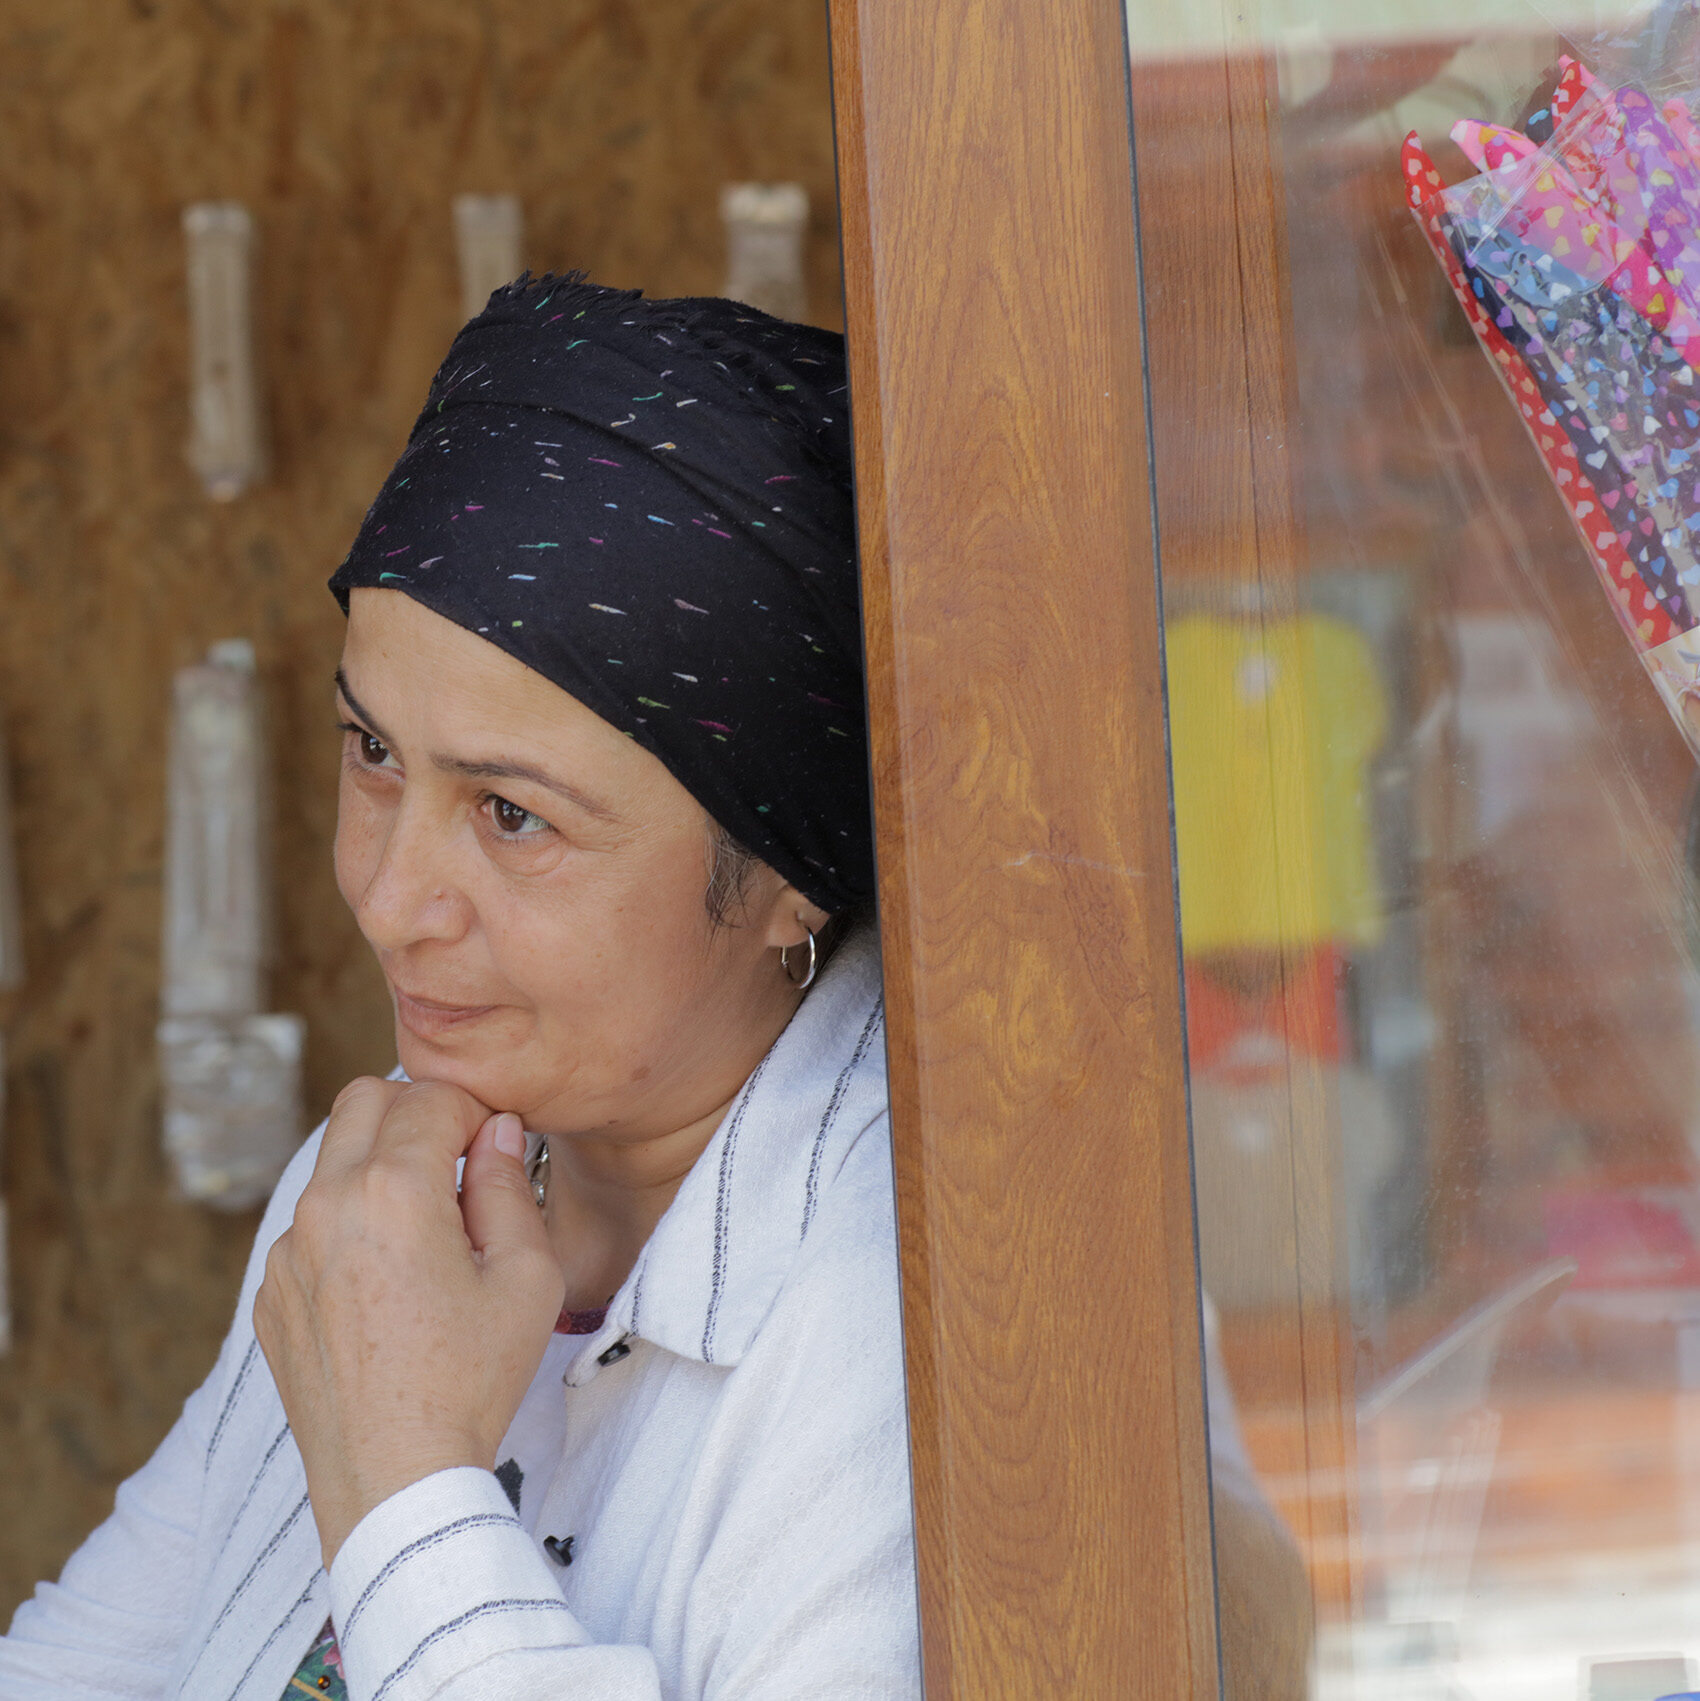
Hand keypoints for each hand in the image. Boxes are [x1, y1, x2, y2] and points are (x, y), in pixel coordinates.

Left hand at [254, 1077, 565, 1567]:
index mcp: (393, 1191)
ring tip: (427, 1231)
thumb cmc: (473, 1379)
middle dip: (417, 1113)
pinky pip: (311, 1224)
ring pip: (332, 1160)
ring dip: (380, 1166)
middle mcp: (326, 1205)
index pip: (433, 1097)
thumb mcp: (527, 1276)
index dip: (478, 1111)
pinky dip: (350, 1225)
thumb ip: (510, 1186)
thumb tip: (497, 1132)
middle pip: (364, 1099)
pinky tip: (388, 1284)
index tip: (499, 1147)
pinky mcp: (272, 1293)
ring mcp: (289, 1250)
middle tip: (458, 1163)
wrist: (397, 1481)